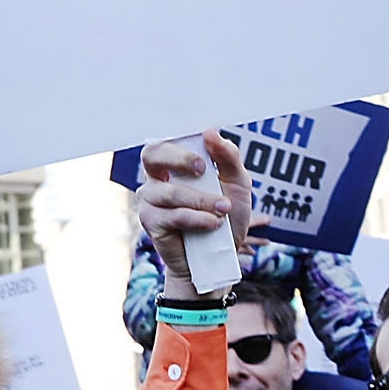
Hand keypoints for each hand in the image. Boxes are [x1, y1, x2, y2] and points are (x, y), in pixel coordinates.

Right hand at [135, 134, 248, 288]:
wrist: (221, 256)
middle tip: (204, 169)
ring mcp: (151, 200)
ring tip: (223, 208)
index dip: (182, 140)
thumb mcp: (237, 184)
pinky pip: (173, 215)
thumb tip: (210, 132)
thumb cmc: (227, 216)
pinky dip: (197, 218)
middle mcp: (157, 178)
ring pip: (170, 191)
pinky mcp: (151, 222)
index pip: (168, 140)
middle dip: (180, 158)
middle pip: (151, 154)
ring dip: (201, 200)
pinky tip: (213, 224)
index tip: (205, 148)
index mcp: (175, 164)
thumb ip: (228, 157)